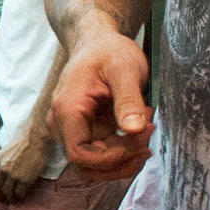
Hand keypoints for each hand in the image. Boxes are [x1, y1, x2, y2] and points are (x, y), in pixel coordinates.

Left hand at [0, 131, 50, 200]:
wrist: (37, 139)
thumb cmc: (26, 139)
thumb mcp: (9, 148)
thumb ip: (7, 158)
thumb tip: (10, 164)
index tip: (1, 186)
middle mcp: (3, 169)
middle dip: (2, 192)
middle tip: (5, 197)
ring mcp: (13, 176)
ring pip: (7, 191)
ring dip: (10, 197)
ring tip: (12, 200)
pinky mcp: (24, 181)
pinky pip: (19, 192)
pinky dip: (20, 196)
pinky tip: (22, 197)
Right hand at [51, 31, 151, 173]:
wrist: (98, 42)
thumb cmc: (109, 51)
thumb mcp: (125, 69)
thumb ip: (129, 99)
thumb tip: (134, 130)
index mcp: (66, 110)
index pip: (79, 155)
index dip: (111, 158)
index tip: (139, 139)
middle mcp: (61, 124)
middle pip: (86, 166)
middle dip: (120, 160)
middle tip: (148, 134)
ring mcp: (70, 130)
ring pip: (93, 166)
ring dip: (122, 160)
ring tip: (147, 132)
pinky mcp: (82, 131)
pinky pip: (99, 155)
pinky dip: (121, 151)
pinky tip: (139, 132)